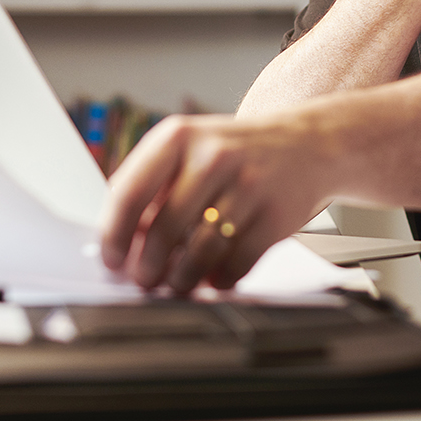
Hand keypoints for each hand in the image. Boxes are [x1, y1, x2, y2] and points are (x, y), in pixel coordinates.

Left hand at [99, 113, 332, 292]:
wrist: (309, 145)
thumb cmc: (238, 153)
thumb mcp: (192, 150)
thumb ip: (155, 187)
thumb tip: (122, 242)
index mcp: (179, 136)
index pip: (129, 192)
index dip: (114, 234)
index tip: (111, 259)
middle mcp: (213, 156)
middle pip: (163, 229)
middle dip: (148, 266)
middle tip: (145, 280)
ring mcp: (248, 185)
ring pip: (199, 252)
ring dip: (182, 279)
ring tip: (178, 284)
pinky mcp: (275, 215)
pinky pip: (236, 264)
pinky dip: (221, 279)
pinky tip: (216, 277)